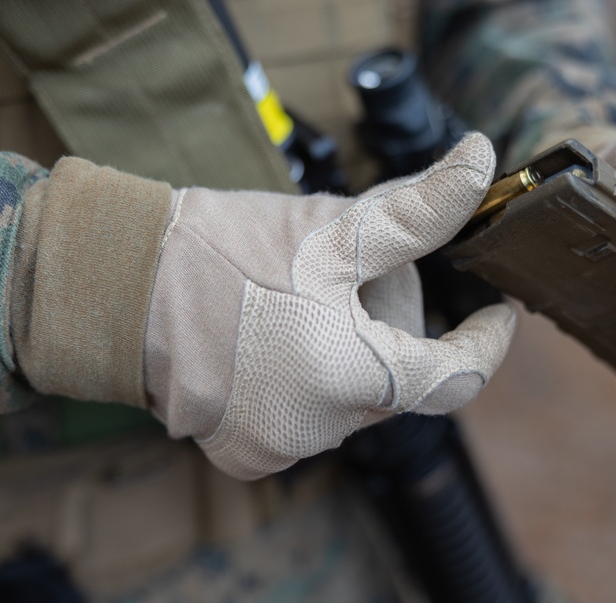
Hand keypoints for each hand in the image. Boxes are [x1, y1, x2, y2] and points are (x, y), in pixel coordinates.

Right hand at [144, 133, 516, 478]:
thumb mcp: (336, 230)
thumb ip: (420, 210)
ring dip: (348, 352)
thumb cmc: (228, 253)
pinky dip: (308, 377)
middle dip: (390, 323)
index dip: (484, 341)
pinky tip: (274, 338)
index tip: (496, 314)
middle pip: (395, 375)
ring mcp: (282, 449)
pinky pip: (308, 414)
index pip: (455, 377)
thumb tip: (481, 158)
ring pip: (352, 395)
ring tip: (298, 301)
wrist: (119, 287)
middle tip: (353, 272)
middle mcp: (324, 430)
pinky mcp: (247, 455)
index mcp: (355, 378)